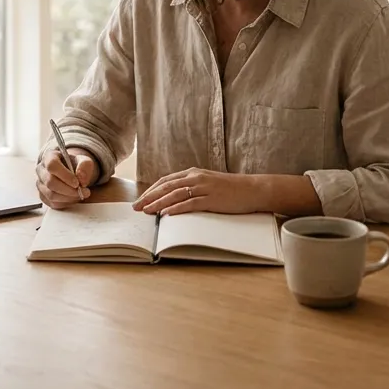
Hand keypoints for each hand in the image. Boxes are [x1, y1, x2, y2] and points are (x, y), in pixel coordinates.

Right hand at [35, 148, 98, 209]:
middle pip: (50, 182)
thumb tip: (81, 179)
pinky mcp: (42, 196)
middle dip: (69, 190)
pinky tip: (73, 198)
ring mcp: (40, 184)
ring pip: (51, 195)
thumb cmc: (75, 165)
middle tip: (84, 192)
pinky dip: (66, 203)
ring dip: (69, 197)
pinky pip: (52, 203)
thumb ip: (85, 165)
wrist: (71, 173)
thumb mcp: (84, 161)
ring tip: (80, 195)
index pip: (52, 166)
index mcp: (49, 157)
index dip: (65, 176)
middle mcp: (41, 170)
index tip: (77, 183)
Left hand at [132, 168, 267, 215]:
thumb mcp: (208, 183)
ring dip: (158, 203)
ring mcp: (204, 188)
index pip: (166, 180)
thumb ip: (192, 187)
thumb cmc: (230, 189)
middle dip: (149, 197)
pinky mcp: (212, 199)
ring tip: (146, 211)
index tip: (140, 199)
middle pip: (166, 187)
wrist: (252, 189)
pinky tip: (166, 215)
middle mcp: (196, 178)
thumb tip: (174, 198)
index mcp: (193, 173)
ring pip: (175, 195)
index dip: (151, 190)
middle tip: (136, 207)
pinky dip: (176, 209)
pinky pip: (190, 204)